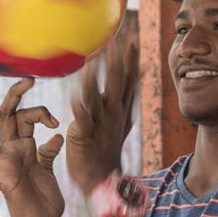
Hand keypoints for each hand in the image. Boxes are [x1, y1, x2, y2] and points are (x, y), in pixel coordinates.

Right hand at [0, 78, 64, 216]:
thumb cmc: (44, 201)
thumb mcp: (48, 170)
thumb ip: (48, 152)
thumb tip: (55, 134)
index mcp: (23, 147)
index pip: (22, 116)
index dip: (38, 110)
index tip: (54, 121)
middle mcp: (10, 152)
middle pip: (2, 117)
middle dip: (12, 96)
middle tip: (27, 82)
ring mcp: (2, 166)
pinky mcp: (0, 183)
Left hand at [67, 28, 138, 193]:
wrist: (102, 178)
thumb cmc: (108, 147)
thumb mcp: (124, 118)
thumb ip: (130, 94)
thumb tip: (141, 70)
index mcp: (121, 108)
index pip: (128, 79)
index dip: (131, 59)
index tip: (132, 38)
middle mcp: (113, 113)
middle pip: (117, 84)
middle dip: (117, 62)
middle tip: (117, 40)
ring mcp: (100, 123)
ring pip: (99, 97)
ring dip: (97, 78)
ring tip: (95, 60)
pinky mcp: (85, 135)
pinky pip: (83, 119)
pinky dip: (80, 108)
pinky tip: (76, 97)